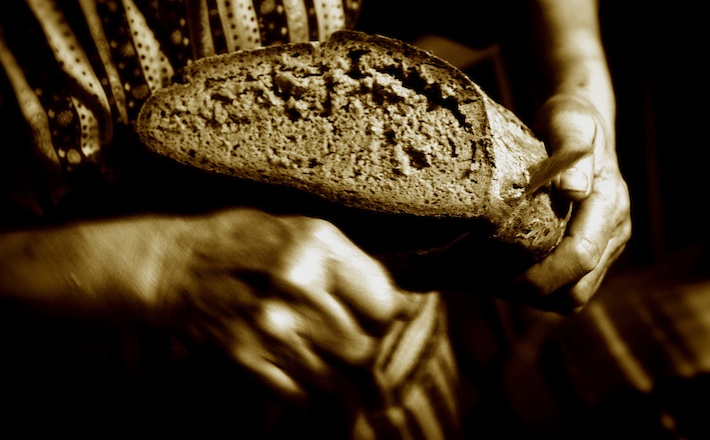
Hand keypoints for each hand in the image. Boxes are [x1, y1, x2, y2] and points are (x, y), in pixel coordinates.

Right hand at [154, 208, 420, 397]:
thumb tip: (404, 306)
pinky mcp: (245, 359)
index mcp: (316, 247)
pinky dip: (301, 386)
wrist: (174, 266)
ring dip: (331, 372)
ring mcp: (270, 328)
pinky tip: (290, 362)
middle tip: (346, 339)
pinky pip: (298, 394)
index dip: (381, 316)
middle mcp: (297, 287)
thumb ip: (352, 266)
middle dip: (359, 349)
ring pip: (332, 378)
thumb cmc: (243, 243)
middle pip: (361, 349)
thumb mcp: (301, 232)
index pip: (382, 306)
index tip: (371, 317)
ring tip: (316, 350)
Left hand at [508, 94, 631, 312]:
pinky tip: (502, 274)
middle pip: (575, 290)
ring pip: (570, 297)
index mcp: (609, 204)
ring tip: (488, 280)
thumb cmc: (568, 120)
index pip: (580, 256)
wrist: (578, 125)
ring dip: (531, 297)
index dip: (541, 273)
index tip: (499, 271)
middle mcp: (613, 232)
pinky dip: (535, 290)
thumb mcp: (568, 122)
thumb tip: (574, 191)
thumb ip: (570, 153)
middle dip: (531, 292)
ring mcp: (604, 246)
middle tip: (484, 281)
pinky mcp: (589, 252)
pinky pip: (564, 288)